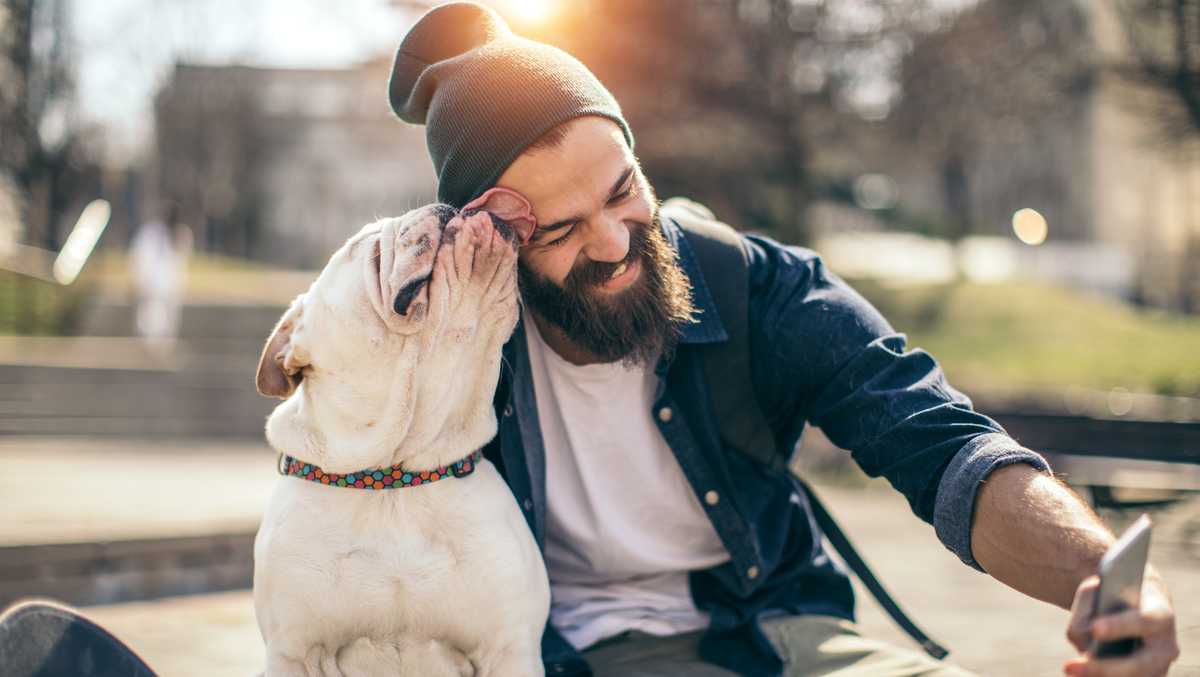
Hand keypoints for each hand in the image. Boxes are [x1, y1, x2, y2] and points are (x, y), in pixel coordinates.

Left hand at [1063, 572, 1179, 675]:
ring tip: (1070, 670)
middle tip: (1069, 666)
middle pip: (1139, 664)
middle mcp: (1166, 646)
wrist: (1135, 603)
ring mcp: (1159, 667)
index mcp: (1161, 615)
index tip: (1095, 629)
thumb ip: (1087, 608)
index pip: (1143, 621)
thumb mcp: (1099, 589)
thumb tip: (1085, 639)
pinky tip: (1078, 674)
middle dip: (1104, 667)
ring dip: (1099, 676)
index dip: (1119, 626)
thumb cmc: (1114, 592)